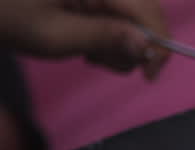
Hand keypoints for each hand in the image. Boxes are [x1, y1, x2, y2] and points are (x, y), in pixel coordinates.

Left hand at [0, 0, 170, 78]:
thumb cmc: (10, 16)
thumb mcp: (55, 34)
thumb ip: (104, 37)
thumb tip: (147, 45)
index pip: (147, 9)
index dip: (158, 43)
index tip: (149, 74)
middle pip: (146, 12)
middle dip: (135, 44)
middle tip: (100, 61)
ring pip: (136, 17)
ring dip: (121, 43)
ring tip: (89, 53)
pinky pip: (122, 14)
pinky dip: (112, 34)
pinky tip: (89, 41)